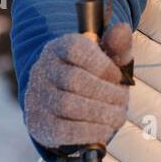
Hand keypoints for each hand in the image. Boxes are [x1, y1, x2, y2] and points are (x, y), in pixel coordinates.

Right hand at [23, 23, 132, 151]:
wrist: (66, 102)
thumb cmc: (94, 75)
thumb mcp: (108, 57)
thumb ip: (117, 44)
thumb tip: (122, 29)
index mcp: (59, 48)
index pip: (76, 49)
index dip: (102, 65)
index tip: (118, 76)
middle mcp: (43, 70)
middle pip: (74, 79)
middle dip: (106, 92)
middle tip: (123, 100)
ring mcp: (37, 98)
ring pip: (67, 105)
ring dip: (100, 113)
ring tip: (117, 116)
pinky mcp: (39, 124)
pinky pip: (61, 130)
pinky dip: (88, 132)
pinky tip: (105, 130)